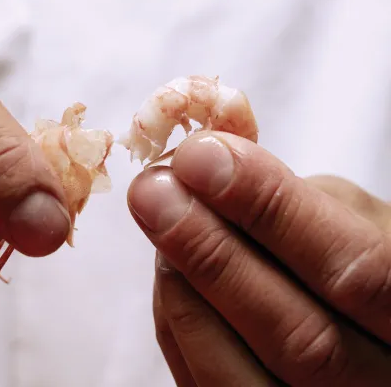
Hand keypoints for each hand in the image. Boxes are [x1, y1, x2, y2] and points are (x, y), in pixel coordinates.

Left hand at [128, 132, 390, 385]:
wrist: (363, 321)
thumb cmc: (365, 253)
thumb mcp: (355, 217)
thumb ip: (293, 196)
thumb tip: (208, 166)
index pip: (356, 272)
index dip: (272, 210)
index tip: (201, 157)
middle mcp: (380, 385)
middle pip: (299, 340)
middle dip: (211, 252)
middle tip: (154, 189)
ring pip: (243, 379)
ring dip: (185, 286)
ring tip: (158, 216)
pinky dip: (178, 323)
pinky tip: (169, 269)